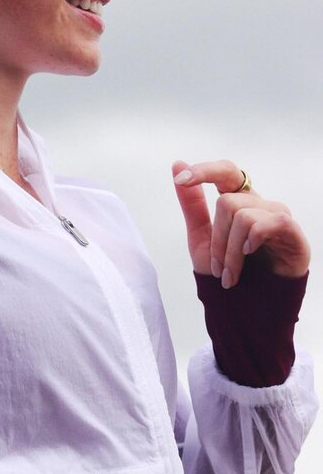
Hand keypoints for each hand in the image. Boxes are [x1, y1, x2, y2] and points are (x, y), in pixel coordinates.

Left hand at [172, 159, 309, 288]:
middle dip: (216, 240)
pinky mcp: (294, 234)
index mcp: (239, 202)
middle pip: (227, 202)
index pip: (226, 173)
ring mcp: (278, 218)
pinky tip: (250, 255)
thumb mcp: (201, 237)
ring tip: (230, 276)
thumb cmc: (226, 273)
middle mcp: (260, 205)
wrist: (246, 310)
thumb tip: (178, 163)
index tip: (180, 180)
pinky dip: (253, 240)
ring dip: (230, 253)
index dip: (204, 171)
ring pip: (243, 217)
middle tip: (216, 269)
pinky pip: (272, 222)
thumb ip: (192, 203)